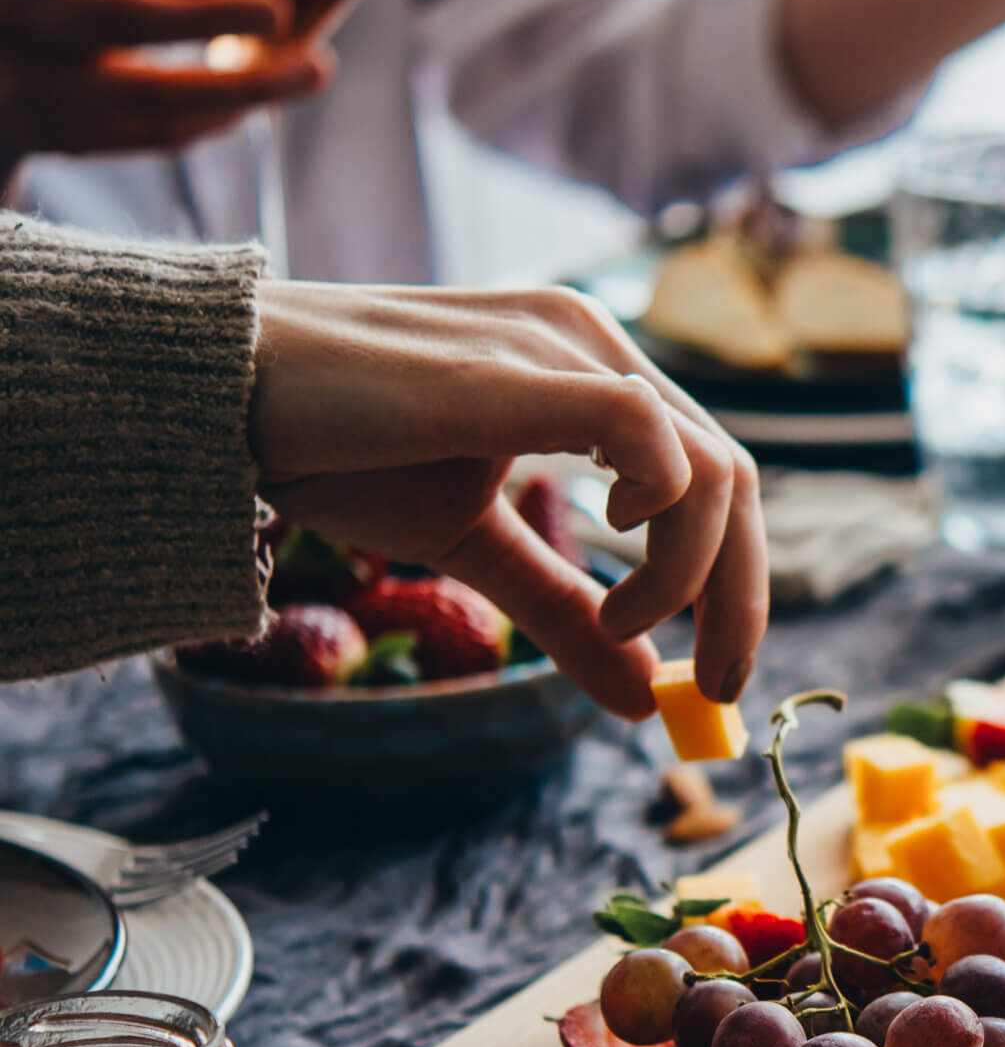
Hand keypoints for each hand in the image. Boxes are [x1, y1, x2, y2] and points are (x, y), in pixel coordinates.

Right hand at [0, 0, 327, 170]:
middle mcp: (25, 13)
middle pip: (116, 19)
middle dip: (204, 16)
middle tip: (280, 10)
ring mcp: (40, 83)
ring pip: (151, 94)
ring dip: (244, 86)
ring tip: (316, 69)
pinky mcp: (66, 137)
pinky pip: (156, 133)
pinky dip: (216, 116)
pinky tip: (256, 99)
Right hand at [247, 282, 766, 720]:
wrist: (220, 396)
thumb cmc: (336, 452)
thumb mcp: (471, 546)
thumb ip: (561, 612)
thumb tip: (642, 700)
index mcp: (591, 374)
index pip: (715, 477)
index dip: (737, 582)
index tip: (717, 675)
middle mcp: (593, 345)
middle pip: (735, 478)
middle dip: (742, 598)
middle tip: (721, 690)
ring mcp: (564, 346)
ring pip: (708, 465)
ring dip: (692, 575)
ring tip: (623, 627)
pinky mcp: (522, 366)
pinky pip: (645, 429)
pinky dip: (656, 515)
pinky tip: (607, 546)